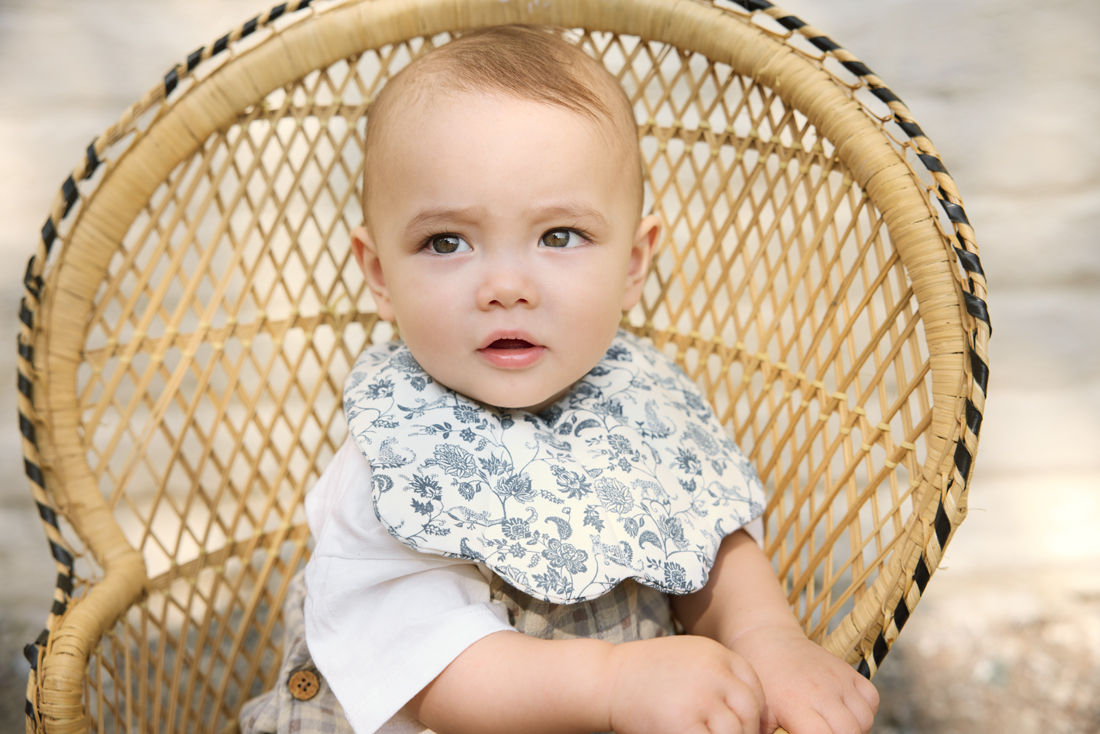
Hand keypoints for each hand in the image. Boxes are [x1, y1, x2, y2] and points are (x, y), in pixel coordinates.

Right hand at [605, 635, 764, 733]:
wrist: (606, 680)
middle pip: (749, 710)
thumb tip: (751, 715)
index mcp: (716, 653)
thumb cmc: (645, 676)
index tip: (743, 727)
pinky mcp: (684, 724)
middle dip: (744, 731)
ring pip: (735, 732)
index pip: (754, 688)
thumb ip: (718, 677)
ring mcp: (700, 697)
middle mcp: (713, 672)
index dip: (753, 714)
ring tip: (703, 732)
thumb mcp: (688, 662)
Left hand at [729, 625, 878, 733]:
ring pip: (864, 719)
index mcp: (794, 704)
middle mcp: (820, 691)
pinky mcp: (847, 670)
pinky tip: (846, 714)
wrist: (767, 641)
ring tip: (834, 730)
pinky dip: (865, 711)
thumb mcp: (760, 715)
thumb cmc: (761, 682)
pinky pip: (871, 698)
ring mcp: (837, 679)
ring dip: (855, 730)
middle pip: (848, 732)